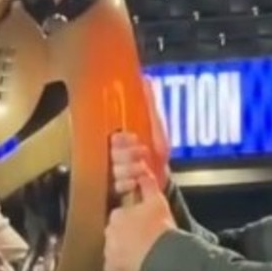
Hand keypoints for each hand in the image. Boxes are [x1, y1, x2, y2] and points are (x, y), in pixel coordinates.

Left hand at [104, 181, 174, 270]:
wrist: (163, 258)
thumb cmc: (160, 228)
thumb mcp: (158, 202)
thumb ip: (148, 186)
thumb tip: (143, 174)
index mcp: (117, 215)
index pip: (120, 215)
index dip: (132, 219)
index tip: (143, 224)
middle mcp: (108, 233)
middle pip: (115, 232)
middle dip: (126, 235)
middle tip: (143, 240)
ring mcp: (109, 252)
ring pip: (114, 250)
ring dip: (123, 251)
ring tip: (141, 255)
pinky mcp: (113, 269)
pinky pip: (114, 268)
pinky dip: (121, 267)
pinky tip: (134, 266)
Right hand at [109, 79, 169, 202]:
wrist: (161, 183)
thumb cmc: (156, 155)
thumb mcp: (157, 128)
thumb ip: (150, 105)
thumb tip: (146, 79)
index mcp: (117, 140)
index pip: (110, 136)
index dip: (121, 139)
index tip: (134, 138)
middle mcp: (111, 156)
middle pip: (110, 153)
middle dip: (127, 154)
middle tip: (142, 154)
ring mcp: (111, 174)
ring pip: (112, 170)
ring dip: (129, 169)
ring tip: (143, 169)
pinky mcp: (114, 191)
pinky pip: (113, 188)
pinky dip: (126, 184)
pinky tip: (136, 182)